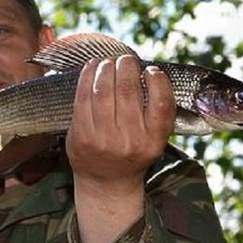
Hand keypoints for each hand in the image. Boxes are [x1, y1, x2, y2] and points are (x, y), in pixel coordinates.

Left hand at [67, 55, 175, 242]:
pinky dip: (87, 78)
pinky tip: (91, 68)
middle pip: (129, 91)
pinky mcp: (81, 136)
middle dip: (127, 67)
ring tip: (108, 62)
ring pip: (103, 91)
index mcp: (153, 140)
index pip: (162, 103)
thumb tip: (148, 71)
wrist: (106, 183)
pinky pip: (83, 99)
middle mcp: (130, 141)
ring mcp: (103, 139)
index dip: (158, 81)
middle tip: (125, 60)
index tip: (151, 70)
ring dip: (106, 69)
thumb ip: (155, 112)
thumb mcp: (153, 139)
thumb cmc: (131, 153)